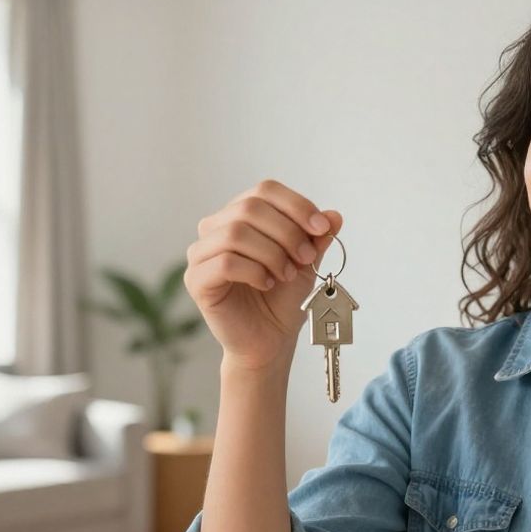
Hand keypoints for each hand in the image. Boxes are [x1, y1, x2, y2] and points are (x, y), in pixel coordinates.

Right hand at [184, 179, 342, 370]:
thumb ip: (317, 238)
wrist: (270, 340)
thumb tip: (334, 216)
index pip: (265, 190)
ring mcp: (201, 253)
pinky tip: (267, 283)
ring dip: (271, 253)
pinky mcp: (197, 280)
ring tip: (285, 274)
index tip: (321, 228)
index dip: (296, 205)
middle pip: (250, 208)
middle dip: (286, 232)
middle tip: (305, 258)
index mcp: (240, 215)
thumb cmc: (283, 299)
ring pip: (235, 232)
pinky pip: (224, 262)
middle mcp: (215, 228)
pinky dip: (253, 271)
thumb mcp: (306, 263)